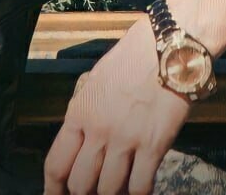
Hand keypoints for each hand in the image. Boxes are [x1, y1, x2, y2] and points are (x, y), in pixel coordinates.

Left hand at [43, 13, 190, 194]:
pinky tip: (141, 186)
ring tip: (119, 188)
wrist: (171, 45)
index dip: (53, 189)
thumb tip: (85, 137)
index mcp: (80, 112)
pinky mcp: (154, 145)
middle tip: (93, 191)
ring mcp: (126, 140)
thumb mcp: (98, 79)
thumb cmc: (136, 54)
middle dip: (85, 193)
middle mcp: (98, 131)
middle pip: (80, 184)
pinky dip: (138, 192)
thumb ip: (87, 110)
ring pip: (108, 190)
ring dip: (112, 193)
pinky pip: (139, 186)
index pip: (56, 164)